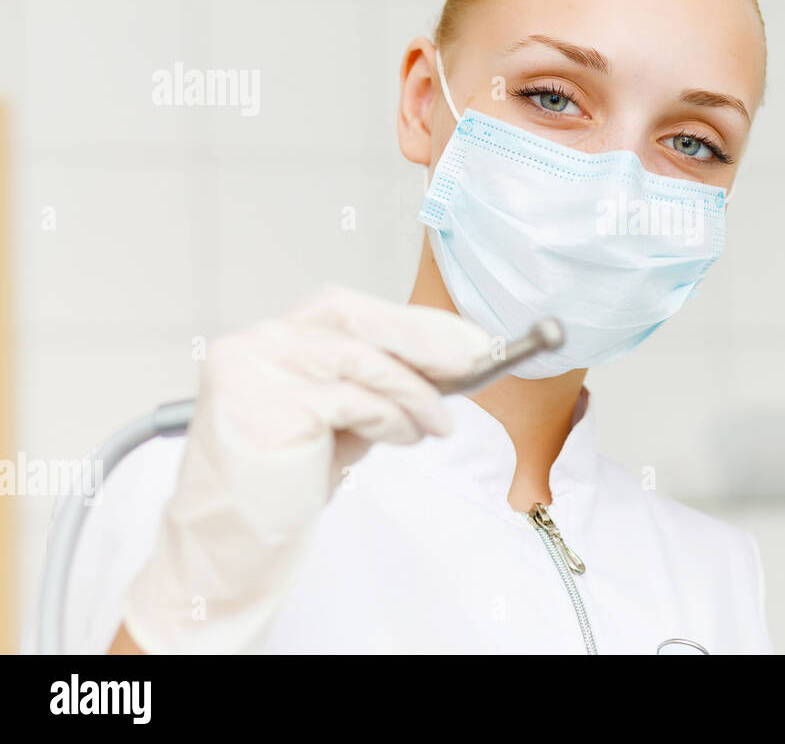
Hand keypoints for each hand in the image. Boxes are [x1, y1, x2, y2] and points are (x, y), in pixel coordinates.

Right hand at [120, 285, 492, 653]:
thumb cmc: (279, 492)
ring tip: (439, 423)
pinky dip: (393, 417)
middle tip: (476, 358)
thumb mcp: (338, 424)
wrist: (228, 553)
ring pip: (361, 359)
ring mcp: (254, 373)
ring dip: (415, 391)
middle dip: (422, 336)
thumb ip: (375, 388)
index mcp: (267, 343)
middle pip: (352, 317)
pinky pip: (354, 399)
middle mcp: (254, 346)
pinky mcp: (268, 408)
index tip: (463, 337)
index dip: (409, 321)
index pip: (345, 310)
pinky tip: (408, 436)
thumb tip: (446, 365)